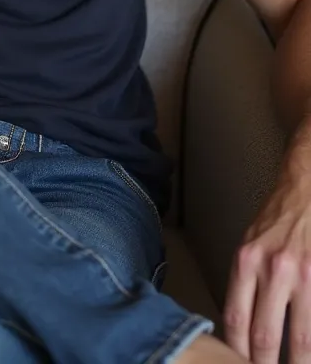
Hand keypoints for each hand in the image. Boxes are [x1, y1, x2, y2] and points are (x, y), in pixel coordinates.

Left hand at [224, 172, 310, 362]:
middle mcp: (273, 270)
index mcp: (247, 262)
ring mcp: (303, 275)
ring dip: (297, 361)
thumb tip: (240, 332)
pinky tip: (307, 351)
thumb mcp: (249, 248)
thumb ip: (244, 286)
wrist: (306, 192)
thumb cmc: (276, 223)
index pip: (236, 320)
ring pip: (300, 339)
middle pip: (265, 337)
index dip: (236, 353)